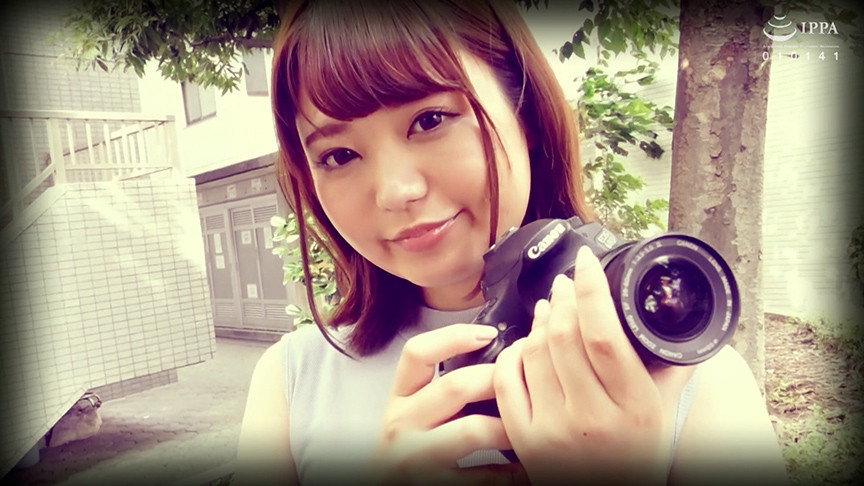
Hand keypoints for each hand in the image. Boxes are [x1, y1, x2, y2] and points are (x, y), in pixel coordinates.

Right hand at [370, 324, 513, 484]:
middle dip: (500, 381)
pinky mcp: (431, 484)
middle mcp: (401, 423)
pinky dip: (510, 472)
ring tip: (527, 429)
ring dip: (509, 428)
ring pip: (474, 429)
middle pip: (456, 385)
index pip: (417, 352)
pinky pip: (483, 475)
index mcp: (399, 398)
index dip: (455, 336)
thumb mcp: (413, 414)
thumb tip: (498, 363)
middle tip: (527, 383)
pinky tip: (520, 468)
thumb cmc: (412, 452)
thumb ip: (441, 390)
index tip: (490, 334)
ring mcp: (414, 455)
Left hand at [493, 247, 679, 484]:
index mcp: (634, 407)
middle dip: (562, 298)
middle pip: (564, 337)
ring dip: (540, 320)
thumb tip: (675, 318)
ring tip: (550, 307)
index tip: (587, 263)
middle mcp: (591, 418)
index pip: (604, 334)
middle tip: (567, 283)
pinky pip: (506, 378)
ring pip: (534, 352)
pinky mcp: (524, 439)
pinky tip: (527, 341)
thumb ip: (670, 365)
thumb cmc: (640, 454)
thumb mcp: (664, 411)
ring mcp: (552, 430)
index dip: (591, 290)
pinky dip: (513, 351)